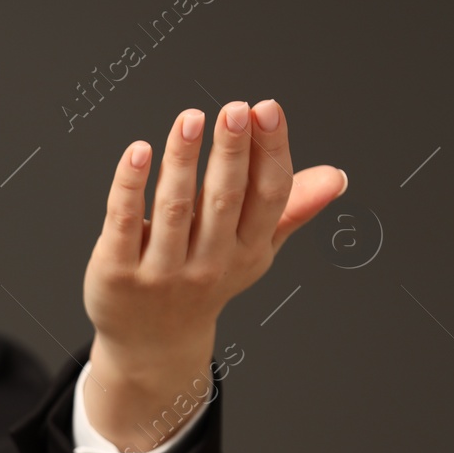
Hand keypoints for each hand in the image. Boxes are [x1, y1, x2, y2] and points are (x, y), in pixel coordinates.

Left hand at [80, 99, 345, 452]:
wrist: (150, 343)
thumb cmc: (202, 283)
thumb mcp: (252, 253)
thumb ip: (289, 210)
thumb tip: (336, 177)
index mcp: (248, 251)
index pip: (267, 196)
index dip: (270, 151)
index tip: (266, 109)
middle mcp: (210, 264)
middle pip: (225, 200)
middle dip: (231, 152)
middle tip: (233, 109)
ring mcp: (162, 272)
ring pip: (175, 208)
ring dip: (183, 160)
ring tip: (190, 119)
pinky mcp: (118, 272)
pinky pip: (126, 222)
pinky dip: (131, 185)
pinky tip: (139, 151)